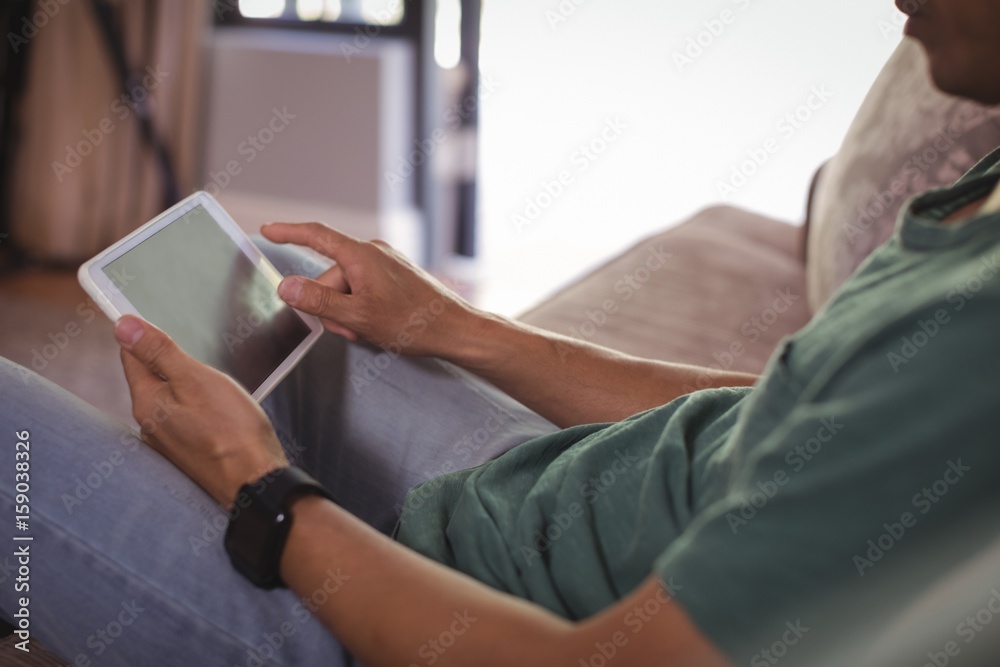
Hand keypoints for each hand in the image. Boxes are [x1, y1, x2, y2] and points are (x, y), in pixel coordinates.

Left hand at [115, 316, 287, 506]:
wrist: (256, 481)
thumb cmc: (232, 430)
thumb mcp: (196, 379)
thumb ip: (159, 352)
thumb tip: (122, 326)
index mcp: (146, 403)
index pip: (131, 356)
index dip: (144, 334)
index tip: (159, 320)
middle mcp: (150, 425)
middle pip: (151, 378)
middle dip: (171, 361)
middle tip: (200, 354)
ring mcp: (169, 442)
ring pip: (171, 399)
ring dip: (188, 386)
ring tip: (216, 384)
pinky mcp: (189, 452)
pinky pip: (186, 418)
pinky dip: (199, 407)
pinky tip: (221, 409)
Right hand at [261, 222, 481, 358]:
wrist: (454, 329)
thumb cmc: (412, 323)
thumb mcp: (357, 316)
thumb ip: (319, 301)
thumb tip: (286, 287)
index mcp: (361, 255)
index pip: (316, 236)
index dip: (289, 232)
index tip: (268, 230)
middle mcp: (373, 252)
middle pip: (329, 276)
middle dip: (330, 306)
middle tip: (349, 330)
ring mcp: (385, 264)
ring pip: (346, 287)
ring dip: (347, 312)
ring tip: (367, 331)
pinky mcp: (394, 276)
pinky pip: (363, 289)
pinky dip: (361, 308)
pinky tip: (377, 325)